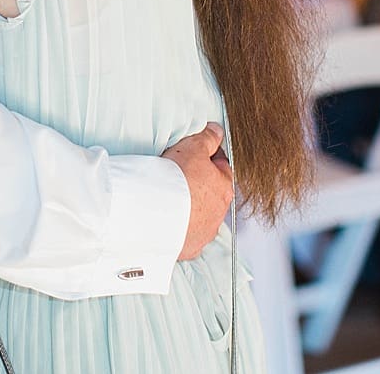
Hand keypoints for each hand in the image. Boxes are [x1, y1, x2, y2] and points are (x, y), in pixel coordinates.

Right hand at [163, 122, 234, 260]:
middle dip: (198, 185)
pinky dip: (177, 227)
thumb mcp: (193, 147)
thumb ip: (207, 138)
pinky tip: (164, 219)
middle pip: (210, 194)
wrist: (155, 212)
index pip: (221, 167)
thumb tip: (217, 131)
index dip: (206, 158)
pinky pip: (184, 235)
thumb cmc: (177, 179)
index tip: (193, 155)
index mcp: (224, 188)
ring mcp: (204, 233)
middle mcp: (219, 214)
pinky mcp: (188, 247)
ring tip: (168, 199)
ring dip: (189, 209)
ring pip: (199, 217)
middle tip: (177, 177)